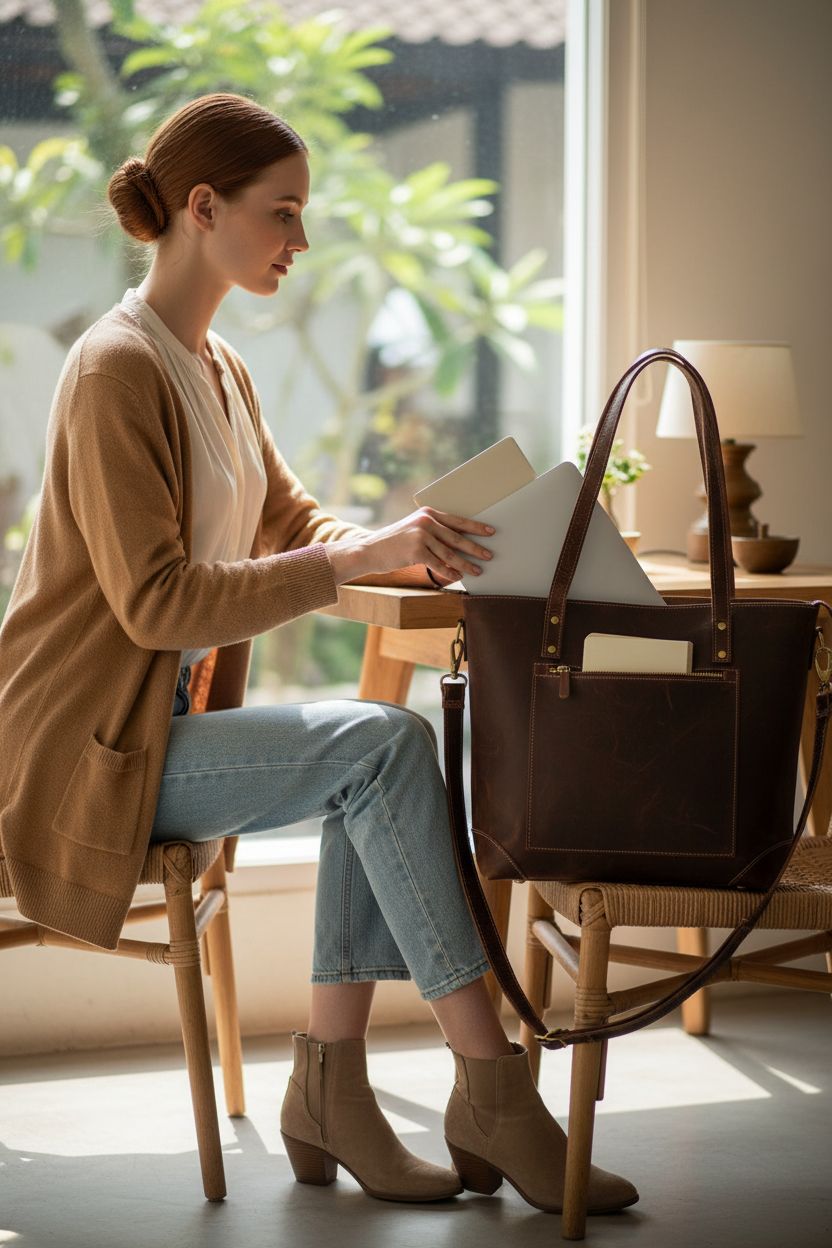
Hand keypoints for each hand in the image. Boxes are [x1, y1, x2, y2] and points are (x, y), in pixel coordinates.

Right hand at [326, 508, 495, 586]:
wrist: (370, 550)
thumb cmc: (394, 542)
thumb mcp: (414, 529)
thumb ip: (433, 531)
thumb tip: (459, 542)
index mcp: (427, 513)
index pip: (457, 520)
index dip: (475, 527)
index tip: (490, 532)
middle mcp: (425, 521)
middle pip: (457, 537)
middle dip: (475, 548)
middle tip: (489, 555)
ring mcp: (420, 536)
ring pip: (450, 553)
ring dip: (465, 564)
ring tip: (477, 571)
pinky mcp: (416, 551)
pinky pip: (438, 565)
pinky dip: (449, 572)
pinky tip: (458, 577)